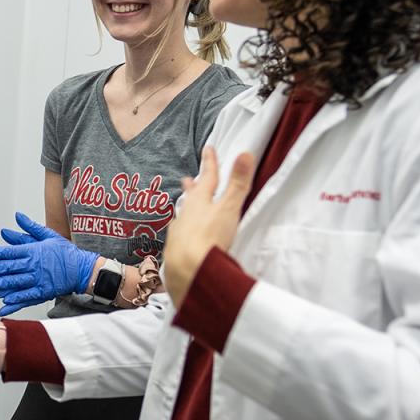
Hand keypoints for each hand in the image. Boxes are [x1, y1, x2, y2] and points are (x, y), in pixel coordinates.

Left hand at [0, 212, 98, 316]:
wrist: (83, 269)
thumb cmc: (65, 252)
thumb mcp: (48, 235)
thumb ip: (30, 227)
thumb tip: (17, 216)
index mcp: (33, 251)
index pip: (8, 252)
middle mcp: (33, 266)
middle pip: (7, 269)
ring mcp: (37, 280)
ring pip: (13, 284)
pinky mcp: (42, 292)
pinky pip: (26, 298)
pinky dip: (14, 302)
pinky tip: (2, 305)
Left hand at [164, 147, 255, 304]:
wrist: (187, 271)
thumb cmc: (209, 237)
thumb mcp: (229, 208)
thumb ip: (238, 183)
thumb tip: (245, 153)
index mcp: (200, 201)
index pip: (207, 178)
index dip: (210, 163)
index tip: (208, 149)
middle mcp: (185, 215)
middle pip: (190, 197)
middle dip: (192, 187)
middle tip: (187, 179)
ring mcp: (178, 234)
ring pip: (182, 217)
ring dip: (185, 210)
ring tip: (183, 207)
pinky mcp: (174, 252)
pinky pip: (178, 238)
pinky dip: (181, 233)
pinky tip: (180, 238)